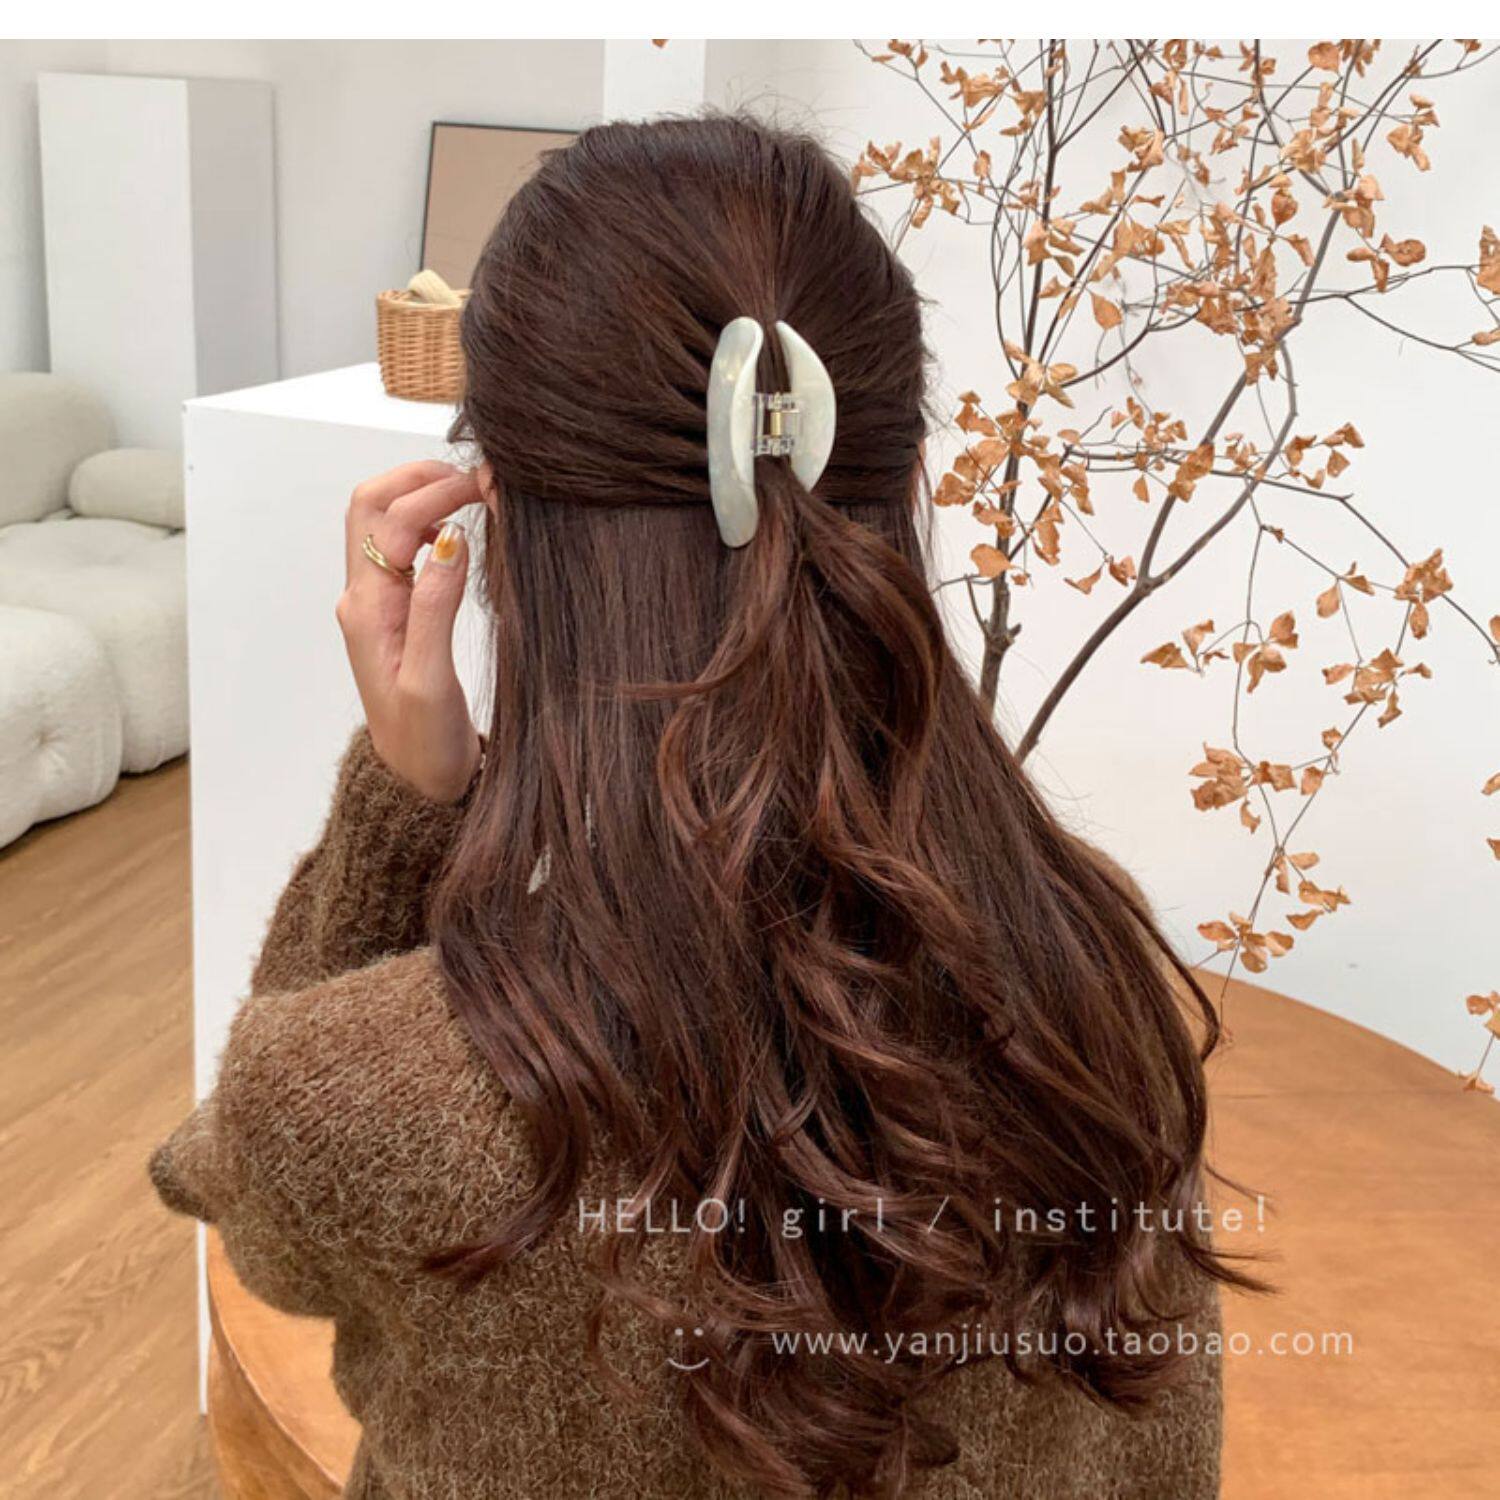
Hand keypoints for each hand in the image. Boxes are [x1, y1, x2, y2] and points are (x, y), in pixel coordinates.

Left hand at [336, 460, 483, 802]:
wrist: (416, 783)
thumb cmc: (422, 743)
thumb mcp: (430, 679)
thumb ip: (436, 606)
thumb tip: (448, 538)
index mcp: (367, 609)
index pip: (393, 520)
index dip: (438, 492)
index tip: (486, 486)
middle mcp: (365, 597)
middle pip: (374, 505)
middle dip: (421, 477)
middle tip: (478, 477)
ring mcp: (379, 602)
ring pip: (387, 520)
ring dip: (425, 494)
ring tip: (476, 492)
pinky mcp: (398, 611)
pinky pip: (405, 547)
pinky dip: (431, 520)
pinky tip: (464, 527)